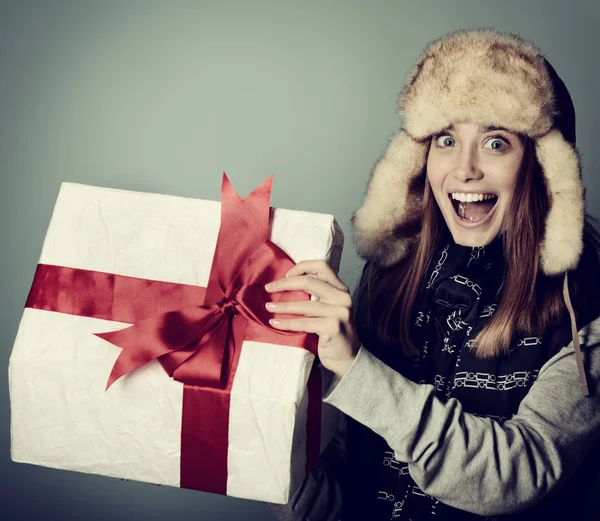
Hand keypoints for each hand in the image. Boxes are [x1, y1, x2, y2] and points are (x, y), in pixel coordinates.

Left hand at [264, 259, 359, 377]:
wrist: (347, 358)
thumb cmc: (332, 333)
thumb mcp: (329, 309)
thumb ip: (318, 295)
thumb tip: (287, 282)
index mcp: (341, 290)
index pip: (322, 266)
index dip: (302, 267)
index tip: (286, 275)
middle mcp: (342, 298)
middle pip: (309, 282)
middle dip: (284, 284)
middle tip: (268, 288)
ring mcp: (339, 312)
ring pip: (304, 305)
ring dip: (282, 306)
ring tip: (269, 307)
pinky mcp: (333, 327)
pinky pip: (303, 323)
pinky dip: (286, 323)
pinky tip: (275, 323)